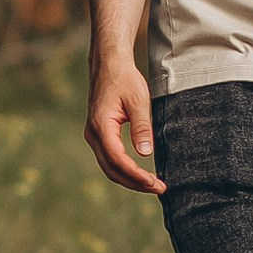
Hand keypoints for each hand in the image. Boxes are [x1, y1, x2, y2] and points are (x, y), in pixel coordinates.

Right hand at [85, 54, 164, 195]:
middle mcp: (93, 133)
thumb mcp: (138, 101)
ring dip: (130, 179)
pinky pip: (110, 159)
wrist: (109, 64)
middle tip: (159, 188)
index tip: (154, 182)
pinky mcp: (99, 134)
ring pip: (109, 167)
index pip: (117, 159)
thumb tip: (145, 154)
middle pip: (111, 169)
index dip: (135, 174)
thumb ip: (141, 127)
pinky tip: (140, 174)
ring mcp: (94, 135)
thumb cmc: (124, 79)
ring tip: (152, 184)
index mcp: (101, 125)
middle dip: (135, 182)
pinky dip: (124, 170)